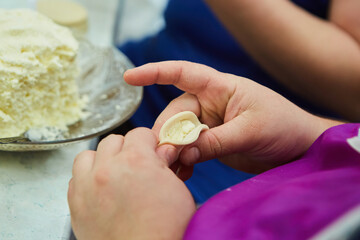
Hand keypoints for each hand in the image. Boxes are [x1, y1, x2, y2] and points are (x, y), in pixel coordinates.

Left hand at [68, 128, 195, 239]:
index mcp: (136, 160)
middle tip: (136, 164)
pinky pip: (75, 178)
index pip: (139, 133)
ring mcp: (88, 186)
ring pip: (88, 155)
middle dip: (127, 149)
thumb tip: (162, 151)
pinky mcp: (76, 205)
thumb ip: (165, 164)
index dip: (149, 143)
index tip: (152, 151)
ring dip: (101, 159)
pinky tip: (100, 190)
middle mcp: (108, 169)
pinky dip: (87, 179)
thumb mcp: (176, 189)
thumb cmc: (164, 231)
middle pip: (113, 141)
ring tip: (113, 173)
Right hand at [124, 61, 341, 174]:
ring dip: (172, 151)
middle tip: (165, 156)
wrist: (299, 148)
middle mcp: (211, 103)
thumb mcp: (250, 131)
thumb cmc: (283, 126)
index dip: (154, 72)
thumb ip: (214, 141)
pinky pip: (188, 149)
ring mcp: (209, 124)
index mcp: (220, 88)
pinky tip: (182, 173)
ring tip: (173, 169)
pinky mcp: (211, 142)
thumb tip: (182, 151)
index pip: (183, 73)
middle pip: (175, 114)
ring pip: (178, 134)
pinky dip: (182, 161)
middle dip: (166, 134)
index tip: (129, 77)